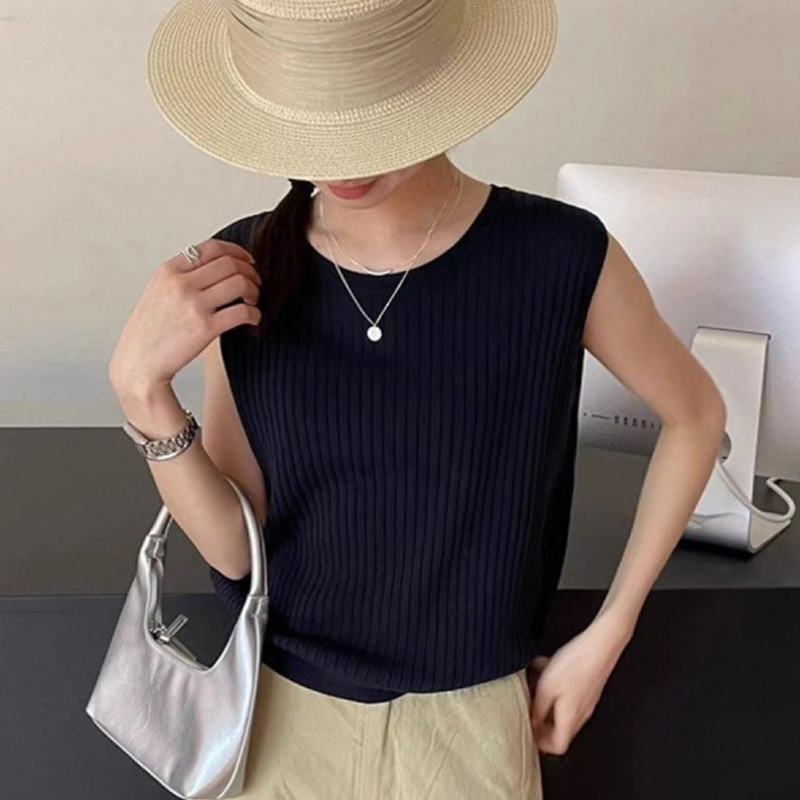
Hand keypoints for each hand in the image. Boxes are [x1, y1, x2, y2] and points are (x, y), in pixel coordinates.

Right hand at [109, 238, 261, 391]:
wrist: (138, 363)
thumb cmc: (150, 331)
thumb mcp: (158, 291)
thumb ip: (182, 276)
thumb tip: (217, 265)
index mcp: (169, 270)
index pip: (212, 247)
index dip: (237, 252)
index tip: (248, 261)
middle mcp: (180, 283)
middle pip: (230, 264)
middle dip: (250, 272)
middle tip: (255, 284)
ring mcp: (193, 305)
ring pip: (240, 283)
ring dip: (254, 291)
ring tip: (252, 301)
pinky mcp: (205, 328)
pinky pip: (242, 312)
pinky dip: (255, 314)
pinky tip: (253, 319)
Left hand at [525, 614, 630, 755]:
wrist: (600, 646)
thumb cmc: (576, 665)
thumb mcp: (546, 687)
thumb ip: (538, 708)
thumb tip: (532, 721)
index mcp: (570, 717)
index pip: (558, 746)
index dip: (542, 744)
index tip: (530, 732)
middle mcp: (581, 712)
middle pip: (560, 728)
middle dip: (542, 720)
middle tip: (530, 708)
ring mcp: (586, 699)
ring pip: (562, 708)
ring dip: (547, 699)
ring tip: (535, 683)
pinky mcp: (588, 686)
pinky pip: (568, 692)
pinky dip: (555, 685)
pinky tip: (547, 667)